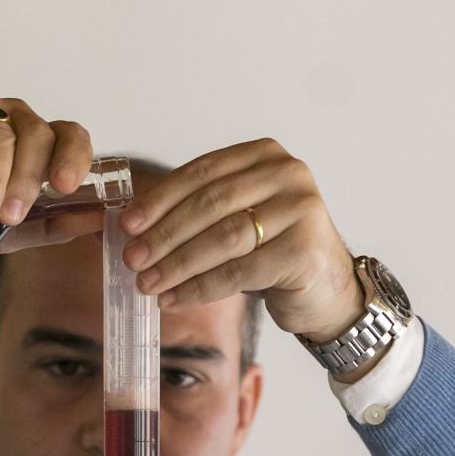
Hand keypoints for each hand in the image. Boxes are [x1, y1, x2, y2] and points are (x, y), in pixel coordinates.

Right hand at [0, 87, 104, 252]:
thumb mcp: (4, 231)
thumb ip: (49, 225)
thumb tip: (97, 219)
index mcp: (36, 146)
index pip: (70, 137)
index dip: (73, 157)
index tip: (63, 186)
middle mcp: (12, 120)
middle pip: (36, 136)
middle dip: (25, 180)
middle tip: (8, 217)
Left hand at [117, 138, 364, 340]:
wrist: (326, 290)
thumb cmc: (273, 252)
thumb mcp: (237, 219)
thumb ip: (196, 213)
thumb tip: (131, 228)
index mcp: (264, 156)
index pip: (202, 172)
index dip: (160, 199)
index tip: (127, 224)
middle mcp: (288, 175)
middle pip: (210, 204)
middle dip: (164, 235)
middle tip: (132, 258)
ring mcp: (301, 211)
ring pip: (222, 238)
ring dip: (177, 264)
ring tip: (147, 283)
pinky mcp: (303, 251)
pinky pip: (238, 272)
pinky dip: (200, 288)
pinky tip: (174, 299)